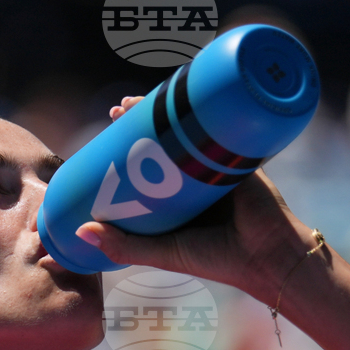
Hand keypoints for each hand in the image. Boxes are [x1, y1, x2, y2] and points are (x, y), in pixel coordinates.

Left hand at [80, 96, 316, 302]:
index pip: (145, 171)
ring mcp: (216, 165)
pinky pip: (215, 124)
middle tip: (114, 113)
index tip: (100, 142)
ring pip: (184, 131)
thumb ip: (124, 247)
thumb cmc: (219, 259)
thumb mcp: (164, 254)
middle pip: (162, 144)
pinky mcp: (236, 152)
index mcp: (178, 202)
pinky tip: (180, 90)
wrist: (270, 255)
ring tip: (134, 101)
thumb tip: (79, 233)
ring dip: (161, 109)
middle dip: (138, 124)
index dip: (123, 154)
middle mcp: (195, 181)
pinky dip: (198, 106)